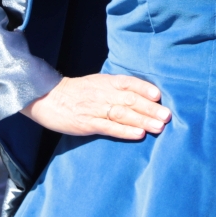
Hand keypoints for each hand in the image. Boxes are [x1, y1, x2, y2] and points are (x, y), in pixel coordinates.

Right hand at [22, 73, 170, 140]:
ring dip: (143, 120)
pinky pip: (110, 127)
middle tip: (167, 116)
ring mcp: (96, 109)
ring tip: (159, 127)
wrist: (48, 98)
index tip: (159, 95)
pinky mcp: (88, 124)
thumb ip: (116, 88)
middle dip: (150, 108)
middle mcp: (104, 94)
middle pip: (130, 100)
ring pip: (123, 114)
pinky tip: (139, 134)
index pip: (129, 83)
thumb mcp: (97, 83)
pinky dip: (125, 131)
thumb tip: (140, 95)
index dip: (144, 88)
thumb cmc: (76, 92)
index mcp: (106, 82)